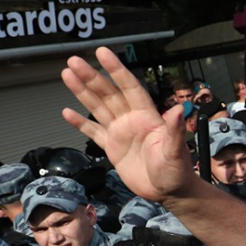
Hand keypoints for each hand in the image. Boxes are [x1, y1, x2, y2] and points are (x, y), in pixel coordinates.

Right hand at [61, 48, 196, 202]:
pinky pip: (93, 132)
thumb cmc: (177, 171)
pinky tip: (67, 112)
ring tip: (67, 75)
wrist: (169, 192)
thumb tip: (179, 109)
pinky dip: (80, 123)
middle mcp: (131, 120)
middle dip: (91, 77)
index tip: (102, 53)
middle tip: (73, 61)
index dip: (116, 70)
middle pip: (108, 94)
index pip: (130, 87)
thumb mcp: (176, 151)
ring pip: (98, 108)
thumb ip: (175, 130)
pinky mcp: (112, 148)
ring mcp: (120, 133)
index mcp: (147, 117)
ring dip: (82, 92)